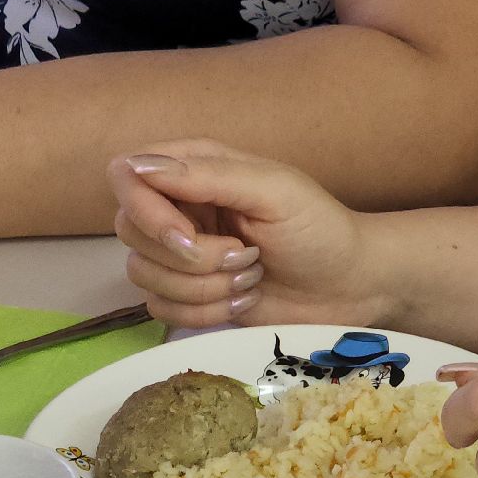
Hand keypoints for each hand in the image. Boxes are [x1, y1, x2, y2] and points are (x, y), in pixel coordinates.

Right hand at [108, 139, 386, 328]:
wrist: (350, 288)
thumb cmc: (320, 229)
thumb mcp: (272, 190)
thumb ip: (207, 175)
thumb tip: (137, 166)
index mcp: (195, 167)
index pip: (126, 175)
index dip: (144, 210)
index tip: (185, 236)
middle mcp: (178, 207)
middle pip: (129, 230)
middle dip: (187, 257)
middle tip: (243, 256)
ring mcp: (180, 254)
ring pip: (143, 275)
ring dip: (203, 287)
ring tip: (250, 277)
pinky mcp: (187, 295)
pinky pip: (159, 308)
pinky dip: (203, 311)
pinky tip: (242, 301)